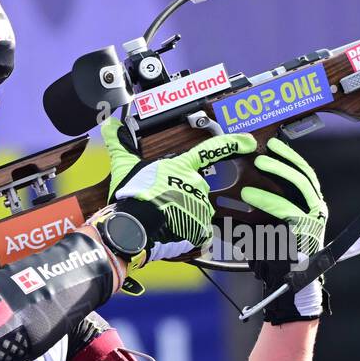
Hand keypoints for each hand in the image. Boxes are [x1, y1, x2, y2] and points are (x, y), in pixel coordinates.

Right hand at [100, 118, 255, 266]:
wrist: (132, 228)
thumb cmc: (131, 196)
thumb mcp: (124, 166)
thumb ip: (120, 144)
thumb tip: (110, 124)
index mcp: (182, 167)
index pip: (210, 150)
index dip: (232, 144)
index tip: (249, 142)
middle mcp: (196, 185)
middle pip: (196, 190)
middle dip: (181, 198)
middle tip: (160, 205)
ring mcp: (201, 207)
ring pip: (196, 212)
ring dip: (183, 217)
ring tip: (162, 221)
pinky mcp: (201, 229)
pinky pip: (199, 234)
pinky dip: (187, 236)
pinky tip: (172, 234)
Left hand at [240, 137, 328, 323]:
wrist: (288, 287)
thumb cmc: (276, 258)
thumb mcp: (266, 228)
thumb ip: (259, 210)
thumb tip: (233, 192)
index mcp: (310, 206)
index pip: (303, 174)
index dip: (289, 158)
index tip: (273, 146)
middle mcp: (317, 209)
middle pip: (304, 175)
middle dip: (284, 159)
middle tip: (265, 149)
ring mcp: (315, 219)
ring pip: (300, 185)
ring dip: (279, 172)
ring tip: (259, 163)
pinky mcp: (308, 229)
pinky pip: (287, 209)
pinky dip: (267, 200)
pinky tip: (249, 195)